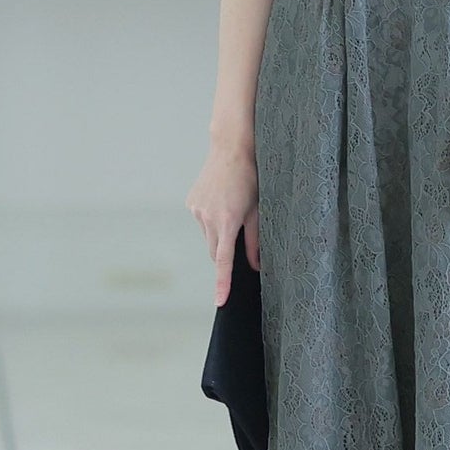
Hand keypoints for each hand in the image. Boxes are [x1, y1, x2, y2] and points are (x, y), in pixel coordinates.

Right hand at [185, 139, 260, 306]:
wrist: (231, 147)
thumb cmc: (251, 178)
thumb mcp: (258, 210)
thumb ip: (256, 241)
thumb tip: (255, 266)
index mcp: (227, 221)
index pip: (223, 261)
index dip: (223, 283)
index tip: (220, 301)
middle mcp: (207, 218)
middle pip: (214, 251)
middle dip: (225, 253)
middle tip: (240, 237)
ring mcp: (196, 210)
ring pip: (208, 236)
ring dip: (219, 233)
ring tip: (232, 208)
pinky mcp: (191, 202)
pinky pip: (202, 221)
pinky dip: (211, 219)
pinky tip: (221, 200)